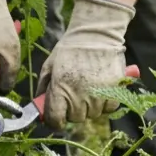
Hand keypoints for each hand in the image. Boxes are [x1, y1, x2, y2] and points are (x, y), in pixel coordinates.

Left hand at [36, 0, 133, 129]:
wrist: (96, 34)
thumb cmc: (70, 49)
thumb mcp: (49, 66)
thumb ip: (44, 88)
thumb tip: (40, 109)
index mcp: (60, 88)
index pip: (55, 119)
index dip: (54, 120)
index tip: (55, 116)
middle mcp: (79, 95)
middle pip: (75, 118)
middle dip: (72, 110)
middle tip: (73, 95)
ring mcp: (98, 94)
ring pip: (92, 114)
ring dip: (89, 106)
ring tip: (87, 87)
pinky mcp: (115, 90)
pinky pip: (108, 108)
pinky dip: (105, 102)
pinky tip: (101, 89)